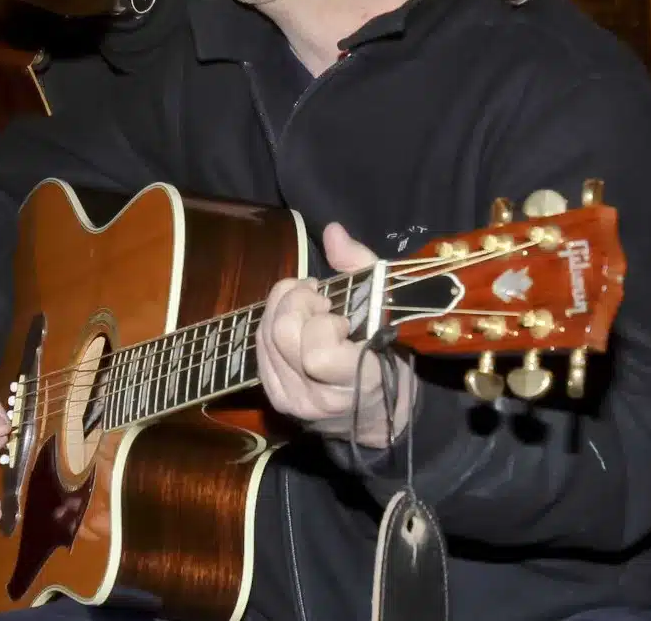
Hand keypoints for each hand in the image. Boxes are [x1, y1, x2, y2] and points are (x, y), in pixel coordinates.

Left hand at [256, 223, 414, 448]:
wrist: (378, 418)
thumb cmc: (389, 361)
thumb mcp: (388, 312)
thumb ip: (360, 268)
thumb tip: (331, 232)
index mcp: (355, 383)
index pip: (316, 354)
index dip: (324, 324)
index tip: (343, 317)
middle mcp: (316, 398)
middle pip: (282, 335)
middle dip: (297, 302)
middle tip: (320, 299)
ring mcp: (291, 400)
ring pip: (265, 337)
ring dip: (282, 308)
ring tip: (309, 306)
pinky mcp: (275, 397)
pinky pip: (260, 348)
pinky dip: (272, 325)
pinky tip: (295, 323)